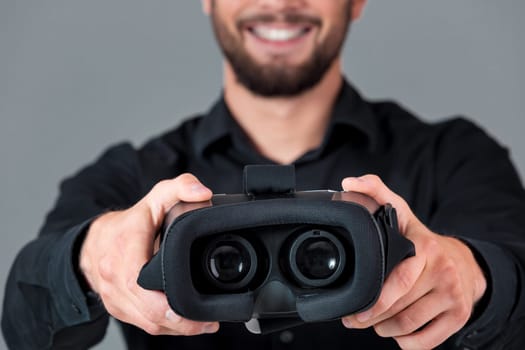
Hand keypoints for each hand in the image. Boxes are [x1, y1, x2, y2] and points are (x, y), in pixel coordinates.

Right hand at [79, 174, 219, 335]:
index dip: (164, 302)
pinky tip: (183, 324)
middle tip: (206, 322)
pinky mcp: (118, 308)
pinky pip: (142, 324)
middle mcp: (115, 277)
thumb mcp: (155, 197)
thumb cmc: (129, 222)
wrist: (93, 243)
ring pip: (146, 323)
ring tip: (203, 324)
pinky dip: (164, 327)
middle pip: (146, 311)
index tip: (188, 308)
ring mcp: (115, 296)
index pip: (140, 284)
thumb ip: (181, 188)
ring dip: (175, 328)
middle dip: (178, 322)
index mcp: (124, 250)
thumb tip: (204, 193)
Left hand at [341, 175, 486, 349]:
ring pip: (409, 326)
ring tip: (373, 323)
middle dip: (371, 318)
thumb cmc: (423, 241)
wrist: (464, 262)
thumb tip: (349, 183)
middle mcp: (443, 272)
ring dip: (385, 330)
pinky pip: (426, 342)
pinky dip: (406, 342)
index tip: (353, 311)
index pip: (397, 281)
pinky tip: (397, 332)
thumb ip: (376, 192)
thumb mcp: (402, 213)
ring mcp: (454, 296)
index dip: (373, 300)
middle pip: (398, 308)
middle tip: (355, 320)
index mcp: (426, 248)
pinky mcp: (459, 316)